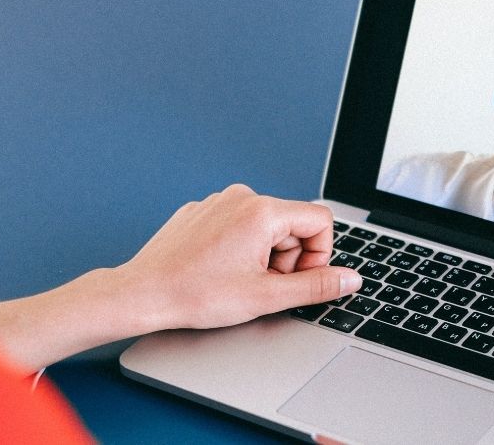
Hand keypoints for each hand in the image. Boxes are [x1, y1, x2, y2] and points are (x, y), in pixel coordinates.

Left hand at [118, 183, 362, 329]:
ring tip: (236, 279)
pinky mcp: (201, 210)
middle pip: (292, 224)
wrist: (143, 293)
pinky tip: (217, 270)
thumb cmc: (196, 294)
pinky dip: (238, 247)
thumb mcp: (266, 297)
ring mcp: (218, 200)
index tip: (294, 279)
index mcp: (262, 211)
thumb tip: (350, 279)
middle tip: (261, 285)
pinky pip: (237, 224)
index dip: (317, 256)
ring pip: (265, 226)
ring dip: (263, 255)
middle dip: (287, 258)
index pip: (320, 221)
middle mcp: (241, 196)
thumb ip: (316, 286)